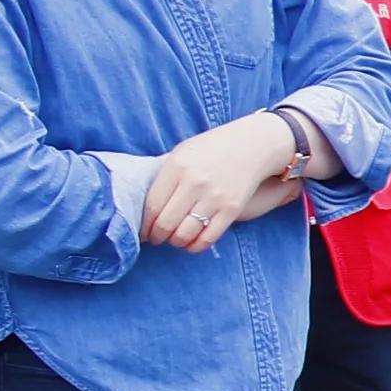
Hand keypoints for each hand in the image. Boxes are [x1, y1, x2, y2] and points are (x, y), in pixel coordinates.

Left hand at [142, 113, 301, 253]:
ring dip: (175, 242)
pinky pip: (208, 237)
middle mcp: (194, 183)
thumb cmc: (212, 148)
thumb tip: (137, 194)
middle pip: (165, 223)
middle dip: (157, 237)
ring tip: (174, 239)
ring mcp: (215, 197)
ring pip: (185, 234)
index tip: (143, 231)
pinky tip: (191, 243)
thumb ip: (162, 172)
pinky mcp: (232, 208)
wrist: (254, 144)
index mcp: (177, 167)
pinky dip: (195, 246)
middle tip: (156, 239)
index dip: (144, 225)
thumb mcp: (183, 152)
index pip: (151, 206)